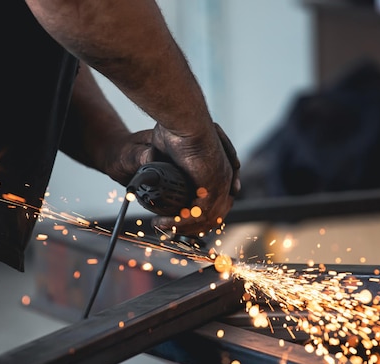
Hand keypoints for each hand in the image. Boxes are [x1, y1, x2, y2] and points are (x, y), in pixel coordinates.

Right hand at [116, 123, 239, 236]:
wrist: (183, 120)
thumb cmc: (175, 129)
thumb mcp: (171, 150)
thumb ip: (169, 162)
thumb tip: (153, 164)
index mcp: (221, 171)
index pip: (216, 203)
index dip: (198, 215)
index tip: (176, 219)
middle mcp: (226, 179)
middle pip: (213, 215)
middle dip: (189, 226)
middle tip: (166, 226)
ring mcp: (222, 184)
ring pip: (205, 219)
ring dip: (181, 227)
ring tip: (160, 225)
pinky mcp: (213, 187)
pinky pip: (198, 214)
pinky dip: (179, 221)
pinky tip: (162, 221)